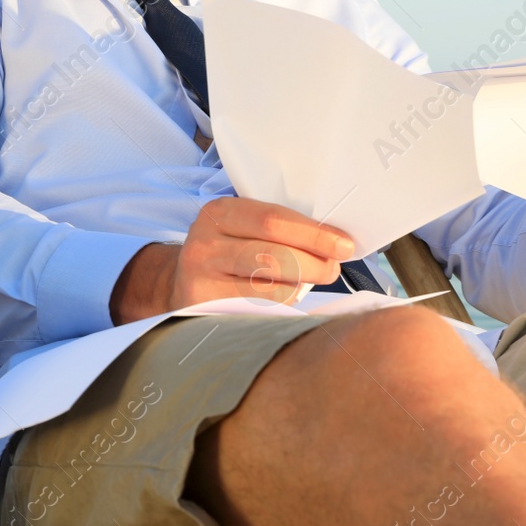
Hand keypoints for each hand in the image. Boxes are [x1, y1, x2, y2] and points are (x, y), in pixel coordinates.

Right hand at [110, 197, 358, 323]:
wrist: (181, 285)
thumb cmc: (227, 254)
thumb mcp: (241, 228)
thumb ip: (277, 228)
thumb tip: (333, 240)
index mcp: (219, 212)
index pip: (274, 220)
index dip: (314, 234)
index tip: (344, 244)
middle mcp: (205, 243)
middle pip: (273, 255)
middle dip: (314, 263)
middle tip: (333, 268)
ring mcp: (201, 280)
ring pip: (269, 288)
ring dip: (301, 288)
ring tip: (308, 283)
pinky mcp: (205, 311)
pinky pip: (258, 313)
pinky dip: (282, 308)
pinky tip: (285, 301)